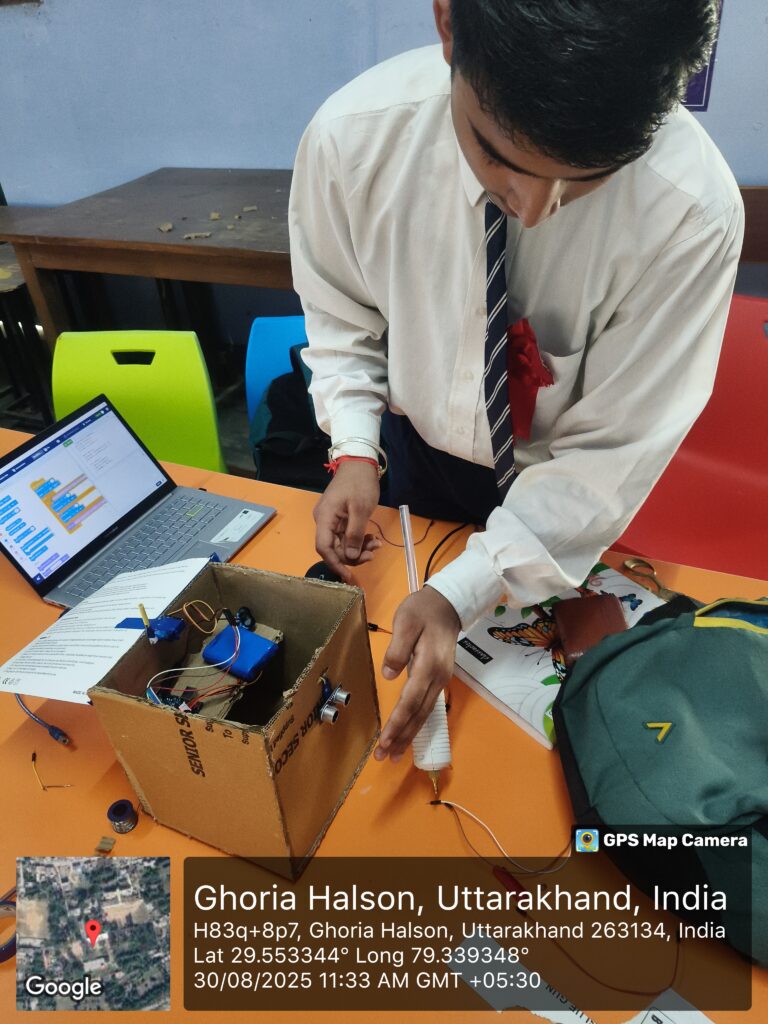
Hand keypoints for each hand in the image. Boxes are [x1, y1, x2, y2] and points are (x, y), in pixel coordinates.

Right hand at [313, 460, 381, 582]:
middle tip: (373, 553)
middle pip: (334, 548)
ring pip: (342, 543)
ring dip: (359, 547)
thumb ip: (355, 534)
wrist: (359, 463)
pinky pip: (346, 535)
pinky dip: (359, 539)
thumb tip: (351, 557)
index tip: (348, 576)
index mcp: (325, 518)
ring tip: (376, 544)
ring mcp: (331, 520)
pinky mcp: (339, 518)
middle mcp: (324, 521)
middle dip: (353, 555)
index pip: (324, 548)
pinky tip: (372, 538)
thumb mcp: (361, 509)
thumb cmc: (359, 483)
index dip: (335, 564)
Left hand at [374, 587, 460, 762]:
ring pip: (424, 714)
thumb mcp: (406, 622)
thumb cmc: (423, 610)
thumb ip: (397, 649)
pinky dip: (416, 724)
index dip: (397, 723)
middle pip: (418, 715)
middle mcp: (437, 678)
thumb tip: (389, 675)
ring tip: (394, 754)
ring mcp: (440, 680)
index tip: (384, 741)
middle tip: (384, 757)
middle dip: (401, 738)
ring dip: (409, 735)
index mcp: (428, 666)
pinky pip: (426, 707)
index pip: (410, 702)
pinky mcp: (438, 679)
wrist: (448, 604)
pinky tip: (407, 733)